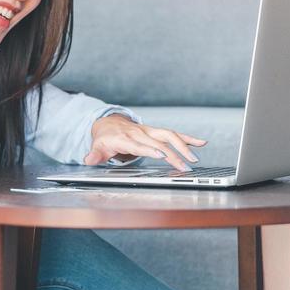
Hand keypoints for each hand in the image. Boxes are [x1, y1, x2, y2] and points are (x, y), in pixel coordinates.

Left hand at [83, 114, 207, 171]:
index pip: (140, 144)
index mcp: (126, 138)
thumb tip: (88, 160)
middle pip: (159, 141)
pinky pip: (174, 134)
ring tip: (195, 158)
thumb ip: (94, 155)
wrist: (108, 123)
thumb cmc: (104, 138)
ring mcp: (149, 131)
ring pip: (169, 135)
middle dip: (173, 153)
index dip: (150, 149)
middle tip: (185, 166)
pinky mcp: (156, 132)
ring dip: (184, 145)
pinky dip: (188, 138)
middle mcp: (140, 133)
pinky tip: (201, 143)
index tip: (162, 155)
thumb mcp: (97, 147)